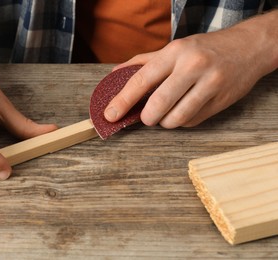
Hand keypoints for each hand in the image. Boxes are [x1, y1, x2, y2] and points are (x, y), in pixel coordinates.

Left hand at [105, 10, 277, 128]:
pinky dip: (182, 122)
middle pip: (158, 104)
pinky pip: (192, 122)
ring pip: (176, 118)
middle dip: (146, 117)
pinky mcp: (221, 101)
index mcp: (176, 52)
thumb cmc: (204, 49)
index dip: (123, 100)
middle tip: (145, 117)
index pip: (142, 79)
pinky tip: (184, 110)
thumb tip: (115, 75)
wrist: (248, 48)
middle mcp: (193, 67)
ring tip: (165, 114)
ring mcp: (210, 84)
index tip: (110, 115)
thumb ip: (143, 62)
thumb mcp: (174, 48)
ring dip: (165, 122)